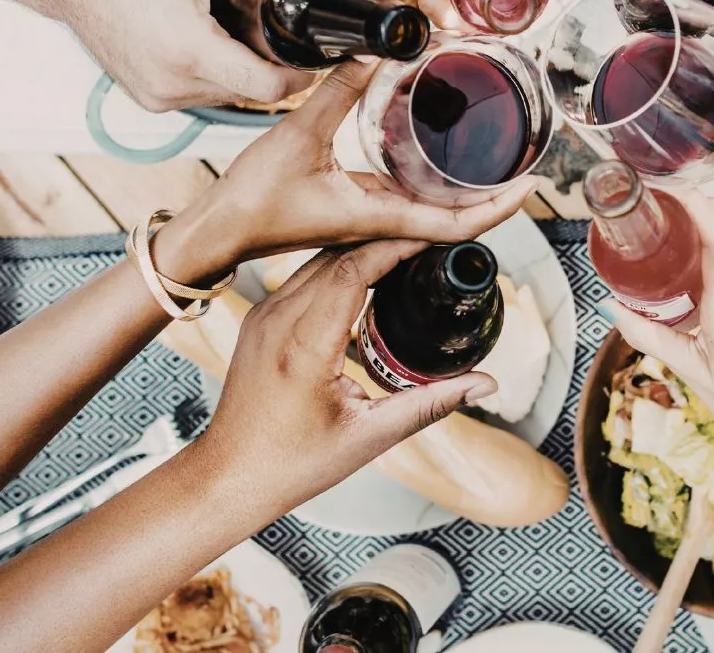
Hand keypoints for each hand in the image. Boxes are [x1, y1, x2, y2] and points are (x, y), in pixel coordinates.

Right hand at [68, 0, 324, 110]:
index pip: (268, 89)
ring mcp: (156, 97)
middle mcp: (171, 84)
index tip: (312, 51)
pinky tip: (213, 42)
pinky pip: (200, 94)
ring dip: (242, 70)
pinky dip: (214, 73)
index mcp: (189, 51)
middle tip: (282, 31)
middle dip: (272, 65)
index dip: (301, 74)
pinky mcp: (146, 99)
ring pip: (226, 95)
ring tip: (244, 32)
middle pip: (251, 91)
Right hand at [153, 57, 533, 278]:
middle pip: (455, 218)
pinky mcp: (352, 209)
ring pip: (432, 211)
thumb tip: (377, 52)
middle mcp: (380, 223)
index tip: (532, 185)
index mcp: (377, 216)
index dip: (500, 207)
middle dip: (494, 194)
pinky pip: (406, 200)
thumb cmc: (251, 198)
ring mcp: (367, 219)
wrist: (216, 232)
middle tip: (525, 162)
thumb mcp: (297, 134)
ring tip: (494, 155)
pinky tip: (433, 156)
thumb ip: (336, 90)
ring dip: (466, 189)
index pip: (457, 224)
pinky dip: (431, 183)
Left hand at [203, 239, 497, 513]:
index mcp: (303, 347)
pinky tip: (369, 272)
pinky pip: (302, 275)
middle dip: (385, 238)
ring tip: (406, 247)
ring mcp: (263, 315)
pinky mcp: (259, 319)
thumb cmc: (292, 464)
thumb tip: (484, 384)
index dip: (395, 246)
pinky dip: (339, 265)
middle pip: (337, 255)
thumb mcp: (370, 437)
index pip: (352, 270)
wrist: (228, 476)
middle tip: (428, 237)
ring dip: (361, 248)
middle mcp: (277, 321)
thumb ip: (430, 404)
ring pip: (318, 259)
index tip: (430, 237)